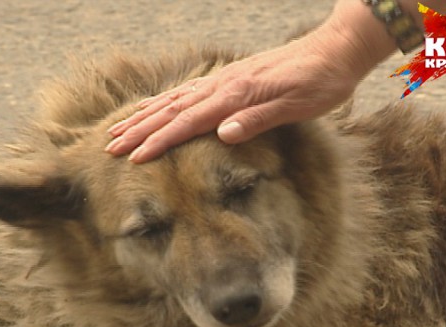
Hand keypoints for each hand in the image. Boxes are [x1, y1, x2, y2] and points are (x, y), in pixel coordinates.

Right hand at [105, 18, 368, 162]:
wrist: (334, 49)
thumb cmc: (320, 83)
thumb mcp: (297, 106)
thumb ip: (259, 119)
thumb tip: (223, 135)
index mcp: (235, 95)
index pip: (188, 122)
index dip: (159, 142)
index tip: (134, 158)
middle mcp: (222, 85)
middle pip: (171, 110)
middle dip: (139, 131)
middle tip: (111, 148)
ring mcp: (223, 79)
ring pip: (173, 99)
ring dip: (144, 116)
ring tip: (119, 129)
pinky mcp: (228, 78)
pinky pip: (186, 90)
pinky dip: (164, 101)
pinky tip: (154, 106)